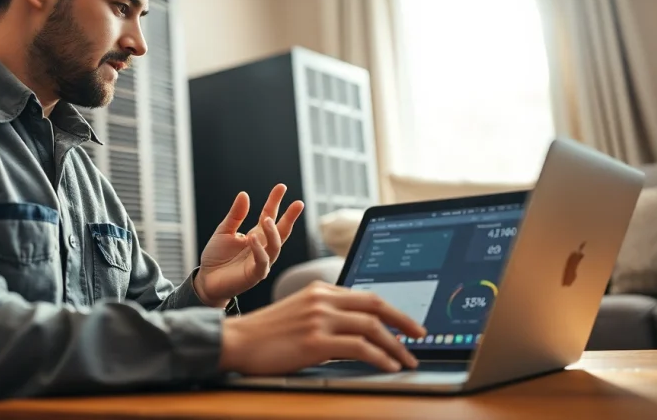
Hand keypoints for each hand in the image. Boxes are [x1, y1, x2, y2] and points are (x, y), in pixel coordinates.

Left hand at [194, 184, 303, 306]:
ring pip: (275, 246)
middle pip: (281, 231)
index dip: (275, 201)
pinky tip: (253, 238)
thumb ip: (236, 215)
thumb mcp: (224, 231)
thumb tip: (244, 194)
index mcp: (256, 235)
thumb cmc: (216, 257)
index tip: (282, 187)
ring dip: (273, 233)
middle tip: (298, 203)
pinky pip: (262, 262)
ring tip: (267, 219)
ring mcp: (261, 261)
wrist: (206, 281)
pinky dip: (259, 250)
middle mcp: (262, 247)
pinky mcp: (254, 275)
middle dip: (290, 217)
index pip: (269, 215)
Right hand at [219, 281, 427, 373]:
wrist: (236, 341)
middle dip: (404, 322)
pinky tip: (388, 366)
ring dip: (396, 346)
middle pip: (376, 305)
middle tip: (420, 337)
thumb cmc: (266, 333)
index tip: (407, 323)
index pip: (366, 295)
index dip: (393, 309)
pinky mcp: (315, 341)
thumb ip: (326, 313)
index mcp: (320, 289)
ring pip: (372, 327)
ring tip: (407, 360)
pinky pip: (359, 348)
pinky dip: (380, 357)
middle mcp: (322, 299)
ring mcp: (319, 319)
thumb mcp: (299, 313)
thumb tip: (358, 330)